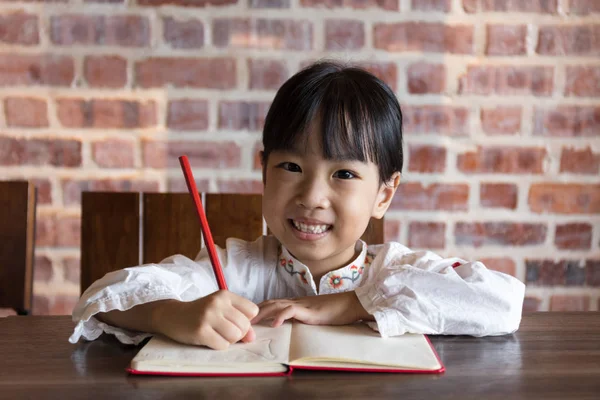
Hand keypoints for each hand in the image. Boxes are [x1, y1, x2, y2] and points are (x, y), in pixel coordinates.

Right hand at [152, 291, 258, 349]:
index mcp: (225, 295)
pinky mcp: (200, 331)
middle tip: (223, 331)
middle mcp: (217, 303)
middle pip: (244, 326)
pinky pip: (222, 345)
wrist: (172, 315)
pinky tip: (209, 339)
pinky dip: (218, 345)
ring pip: (235, 336)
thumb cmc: (201, 314)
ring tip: (217, 335)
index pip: (252, 311)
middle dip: (238, 333)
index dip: (246, 320)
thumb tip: (252, 338)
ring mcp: (208, 316)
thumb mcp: (221, 311)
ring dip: (228, 340)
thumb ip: (240, 321)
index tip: (233, 322)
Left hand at [251, 291, 372, 327]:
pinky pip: (291, 311)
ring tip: (251, 323)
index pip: (272, 303)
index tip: (247, 317)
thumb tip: (288, 323)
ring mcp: (301, 304)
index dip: (259, 309)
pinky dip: (281, 316)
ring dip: (262, 313)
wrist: (350, 304)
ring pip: (276, 305)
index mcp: (295, 302)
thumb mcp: (312, 315)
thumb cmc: (334, 311)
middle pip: (269, 303)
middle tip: (241, 320)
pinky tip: (274, 324)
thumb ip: (300, 317)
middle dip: (255, 311)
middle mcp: (295, 301)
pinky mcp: (308, 310)